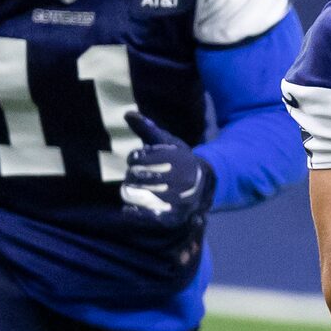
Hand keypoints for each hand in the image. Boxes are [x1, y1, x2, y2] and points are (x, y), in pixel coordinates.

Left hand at [120, 111, 215, 227]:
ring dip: (132, 191)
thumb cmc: (180, 160)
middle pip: (139, 177)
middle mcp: (178, 179)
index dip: (134, 158)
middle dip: (132, 175)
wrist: (204, 183)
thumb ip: (148, 128)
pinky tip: (127, 210)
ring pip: (141, 195)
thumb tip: (127, 113)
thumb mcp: (168, 142)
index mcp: (176, 159)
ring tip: (133, 188)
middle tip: (135, 175)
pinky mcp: (173, 216)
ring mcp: (176, 200)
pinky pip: (150, 217)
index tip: (136, 160)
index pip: (140, 158)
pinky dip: (136, 213)